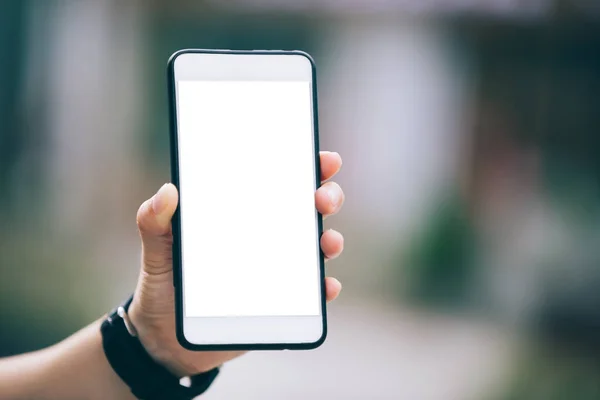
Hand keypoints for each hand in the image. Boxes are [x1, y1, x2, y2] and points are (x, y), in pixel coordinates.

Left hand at [128, 151, 344, 376]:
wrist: (165, 338)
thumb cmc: (165, 285)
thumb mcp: (157, 251)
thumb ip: (154, 222)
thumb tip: (167, 191)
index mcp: (242, 215)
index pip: (280, 182)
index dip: (307, 166)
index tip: (322, 159)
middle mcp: (268, 237)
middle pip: (308, 209)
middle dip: (327, 196)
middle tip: (322, 198)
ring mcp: (279, 269)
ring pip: (318, 248)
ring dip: (331, 240)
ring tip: (327, 242)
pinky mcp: (282, 303)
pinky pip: (312, 294)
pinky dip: (324, 288)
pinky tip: (325, 286)